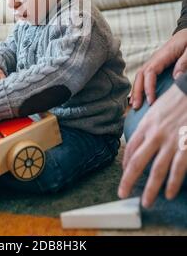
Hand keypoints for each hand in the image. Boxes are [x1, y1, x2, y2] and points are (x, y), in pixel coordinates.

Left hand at [119, 83, 186, 206]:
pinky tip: (169, 193)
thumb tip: (140, 140)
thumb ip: (148, 126)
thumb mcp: (156, 110)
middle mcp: (155, 135)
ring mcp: (171, 142)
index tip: (124, 174)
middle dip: (128, 181)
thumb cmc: (176, 100)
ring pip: (157, 170)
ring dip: (150, 189)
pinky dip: (173, 183)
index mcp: (146, 125)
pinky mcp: (186, 146)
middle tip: (122, 194)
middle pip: (137, 162)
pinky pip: (177, 169)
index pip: (131, 149)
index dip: (126, 164)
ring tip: (146, 202)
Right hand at [130, 28, 186, 108]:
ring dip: (136, 90)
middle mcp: (154, 59)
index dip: (148, 87)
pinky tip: (139, 96)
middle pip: (140, 75)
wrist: (186, 33)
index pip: (150, 72)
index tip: (151, 101)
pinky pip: (144, 76)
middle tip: (137, 107)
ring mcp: (153, 62)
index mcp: (162, 56)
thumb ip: (184, 62)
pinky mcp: (155, 65)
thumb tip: (176, 77)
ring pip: (140, 76)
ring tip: (134, 105)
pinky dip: (139, 86)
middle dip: (137, 91)